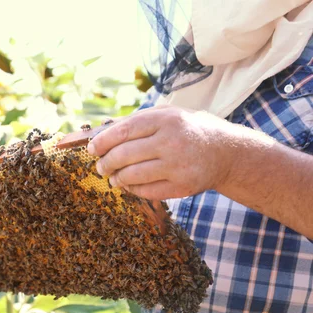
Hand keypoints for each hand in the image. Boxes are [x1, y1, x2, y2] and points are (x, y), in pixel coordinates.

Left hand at [87, 106, 237, 200]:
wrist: (226, 152)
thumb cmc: (188, 130)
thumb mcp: (167, 115)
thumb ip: (137, 121)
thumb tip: (102, 130)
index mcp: (165, 119)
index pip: (123, 131)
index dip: (102, 142)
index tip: (92, 149)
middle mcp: (171, 141)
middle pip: (124, 155)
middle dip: (106, 163)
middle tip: (100, 167)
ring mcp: (177, 166)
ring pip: (132, 175)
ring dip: (116, 178)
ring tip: (112, 177)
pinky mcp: (182, 186)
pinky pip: (146, 191)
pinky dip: (132, 189)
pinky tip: (128, 185)